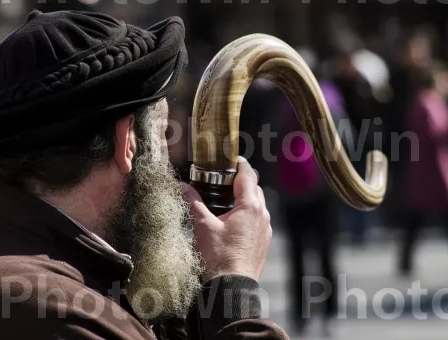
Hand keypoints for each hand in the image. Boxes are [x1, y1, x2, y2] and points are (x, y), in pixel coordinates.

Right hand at [182, 157, 271, 282]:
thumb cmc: (219, 258)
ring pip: (257, 206)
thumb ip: (193, 203)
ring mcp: (265, 231)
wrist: (232, 289)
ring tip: (227, 201)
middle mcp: (263, 216)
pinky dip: (247, 216)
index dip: (240, 164)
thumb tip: (182, 187)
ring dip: (245, 199)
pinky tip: (232, 223)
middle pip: (255, 189)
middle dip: (242, 181)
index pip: (248, 175)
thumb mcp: (203, 227)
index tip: (232, 159)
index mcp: (251, 207)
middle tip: (224, 179)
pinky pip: (257, 222)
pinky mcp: (263, 244)